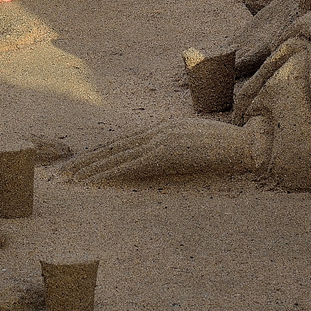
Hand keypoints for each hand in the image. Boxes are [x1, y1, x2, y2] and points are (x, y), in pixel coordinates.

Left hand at [65, 117, 269, 182]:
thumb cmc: (229, 147)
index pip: (125, 141)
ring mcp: (160, 141)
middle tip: (64, 173)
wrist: (246, 144)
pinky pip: (129, 166)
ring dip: (90, 169)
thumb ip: (178, 146)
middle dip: (87, 160)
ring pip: (116, 155)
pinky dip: (108, 174)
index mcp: (164, 127)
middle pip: (114, 146)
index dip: (102, 153)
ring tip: (69, 180)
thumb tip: (167, 157)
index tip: (83, 163)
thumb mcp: (198, 142)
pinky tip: (93, 183)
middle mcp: (157, 131)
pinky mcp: (164, 154)